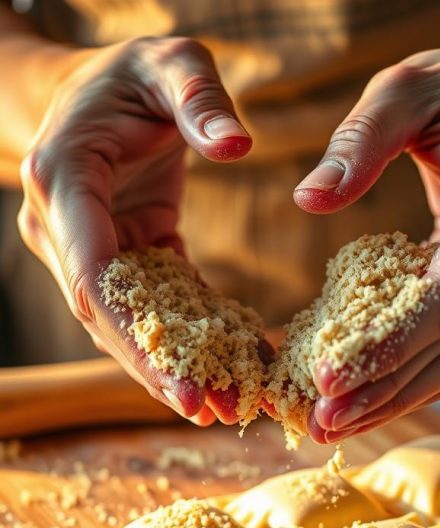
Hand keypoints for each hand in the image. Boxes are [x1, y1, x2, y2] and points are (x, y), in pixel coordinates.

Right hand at [17, 36, 252, 425]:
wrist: (99, 90)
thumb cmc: (133, 73)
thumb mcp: (170, 63)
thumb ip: (200, 97)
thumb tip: (237, 145)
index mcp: (64, 180)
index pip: (91, 274)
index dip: (132, 333)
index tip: (176, 378)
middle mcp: (63, 227)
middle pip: (105, 317)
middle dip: (155, 368)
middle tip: (209, 412)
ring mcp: (86, 250)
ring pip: (124, 325)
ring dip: (170, 368)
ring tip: (224, 408)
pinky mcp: (121, 260)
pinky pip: (152, 309)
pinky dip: (186, 342)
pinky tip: (229, 371)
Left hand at [294, 29, 439, 442]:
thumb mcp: (413, 85)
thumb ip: (361, 139)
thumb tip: (309, 200)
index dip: (393, 344)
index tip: (331, 377)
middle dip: (391, 390)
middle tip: (326, 421)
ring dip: (405, 396)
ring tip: (340, 423)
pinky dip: (422, 375)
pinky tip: (374, 396)